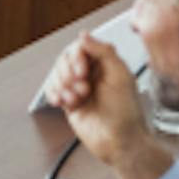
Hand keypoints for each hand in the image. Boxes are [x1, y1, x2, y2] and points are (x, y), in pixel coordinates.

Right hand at [42, 35, 170, 178]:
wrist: (119, 143)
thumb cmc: (126, 114)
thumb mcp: (121, 76)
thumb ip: (104, 51)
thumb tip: (84, 35)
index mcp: (105, 64)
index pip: (81, 47)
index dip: (77, 57)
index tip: (82, 71)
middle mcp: (91, 74)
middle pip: (65, 59)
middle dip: (70, 74)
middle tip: (83, 88)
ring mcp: (79, 88)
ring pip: (57, 74)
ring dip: (64, 86)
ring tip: (78, 98)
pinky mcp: (69, 102)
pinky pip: (52, 90)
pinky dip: (54, 94)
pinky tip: (64, 102)